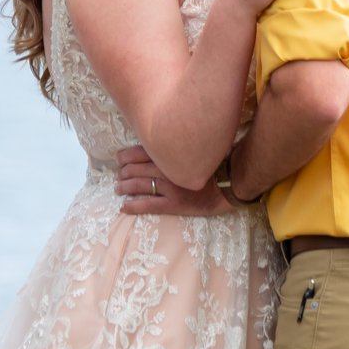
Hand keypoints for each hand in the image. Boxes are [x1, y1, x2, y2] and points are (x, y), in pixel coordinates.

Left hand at [115, 145, 230, 216]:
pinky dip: (133, 205)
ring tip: (118, 189)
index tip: (120, 159)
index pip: (139, 151)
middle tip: (118, 176)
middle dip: (123, 173)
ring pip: (138, 184)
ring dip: (124, 187)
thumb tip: (160, 141)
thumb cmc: (215, 162)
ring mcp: (170, 186)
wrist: (231, 182)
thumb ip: (177, 145)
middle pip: (135, 168)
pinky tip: (124, 207)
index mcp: (170, 153)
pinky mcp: (174, 204)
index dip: (125, 156)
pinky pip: (148, 205)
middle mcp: (167, 168)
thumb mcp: (194, 147)